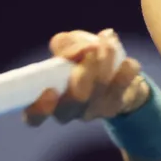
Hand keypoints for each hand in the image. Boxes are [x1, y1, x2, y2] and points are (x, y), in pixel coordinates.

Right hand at [23, 28, 146, 126]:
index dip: (39, 109)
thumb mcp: (68, 45)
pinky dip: (126, 72)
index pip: (33, 117)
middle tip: (92, 49)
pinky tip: (127, 62)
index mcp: (47, 98)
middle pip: (71, 105)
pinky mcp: (114, 107)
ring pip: (96, 95)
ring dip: (104, 64)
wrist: (115, 70)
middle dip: (83, 74)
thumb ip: (66, 44)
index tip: (50, 90)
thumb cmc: (82, 58)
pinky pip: (122, 91)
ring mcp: (91, 112)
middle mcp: (68, 110)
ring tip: (108, 44)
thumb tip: (81, 50)